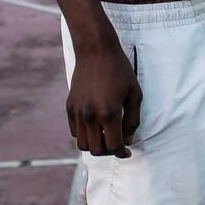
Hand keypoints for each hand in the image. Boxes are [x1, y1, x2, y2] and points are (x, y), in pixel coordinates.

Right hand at [67, 40, 142, 156]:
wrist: (96, 51)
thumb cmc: (119, 70)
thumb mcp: (135, 93)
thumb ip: (133, 119)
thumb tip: (128, 140)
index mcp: (109, 113)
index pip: (114, 146)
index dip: (122, 152)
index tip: (127, 152)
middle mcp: (90, 116)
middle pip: (96, 150)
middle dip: (109, 152)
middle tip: (117, 144)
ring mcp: (77, 112)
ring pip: (83, 144)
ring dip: (95, 145)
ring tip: (106, 137)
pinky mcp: (69, 107)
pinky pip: (75, 132)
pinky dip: (85, 135)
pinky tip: (95, 126)